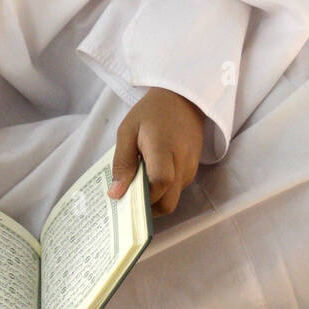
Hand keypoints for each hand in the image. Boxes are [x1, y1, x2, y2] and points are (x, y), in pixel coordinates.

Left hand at [107, 87, 204, 217]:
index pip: (160, 182)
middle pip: (168, 203)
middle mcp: (182, 163)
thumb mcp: (128, 130)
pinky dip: (162, 190)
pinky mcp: (193, 170)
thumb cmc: (151, 113)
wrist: (183, 99)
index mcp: (164, 148)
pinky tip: (150, 175)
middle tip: (129, 197)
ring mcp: (190, 168)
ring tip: (138, 181)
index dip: (144, 196)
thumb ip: (122, 162)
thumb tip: (116, 194)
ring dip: (154, 198)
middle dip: (147, 208)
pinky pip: (176, 190)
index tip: (125, 195)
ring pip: (172, 199)